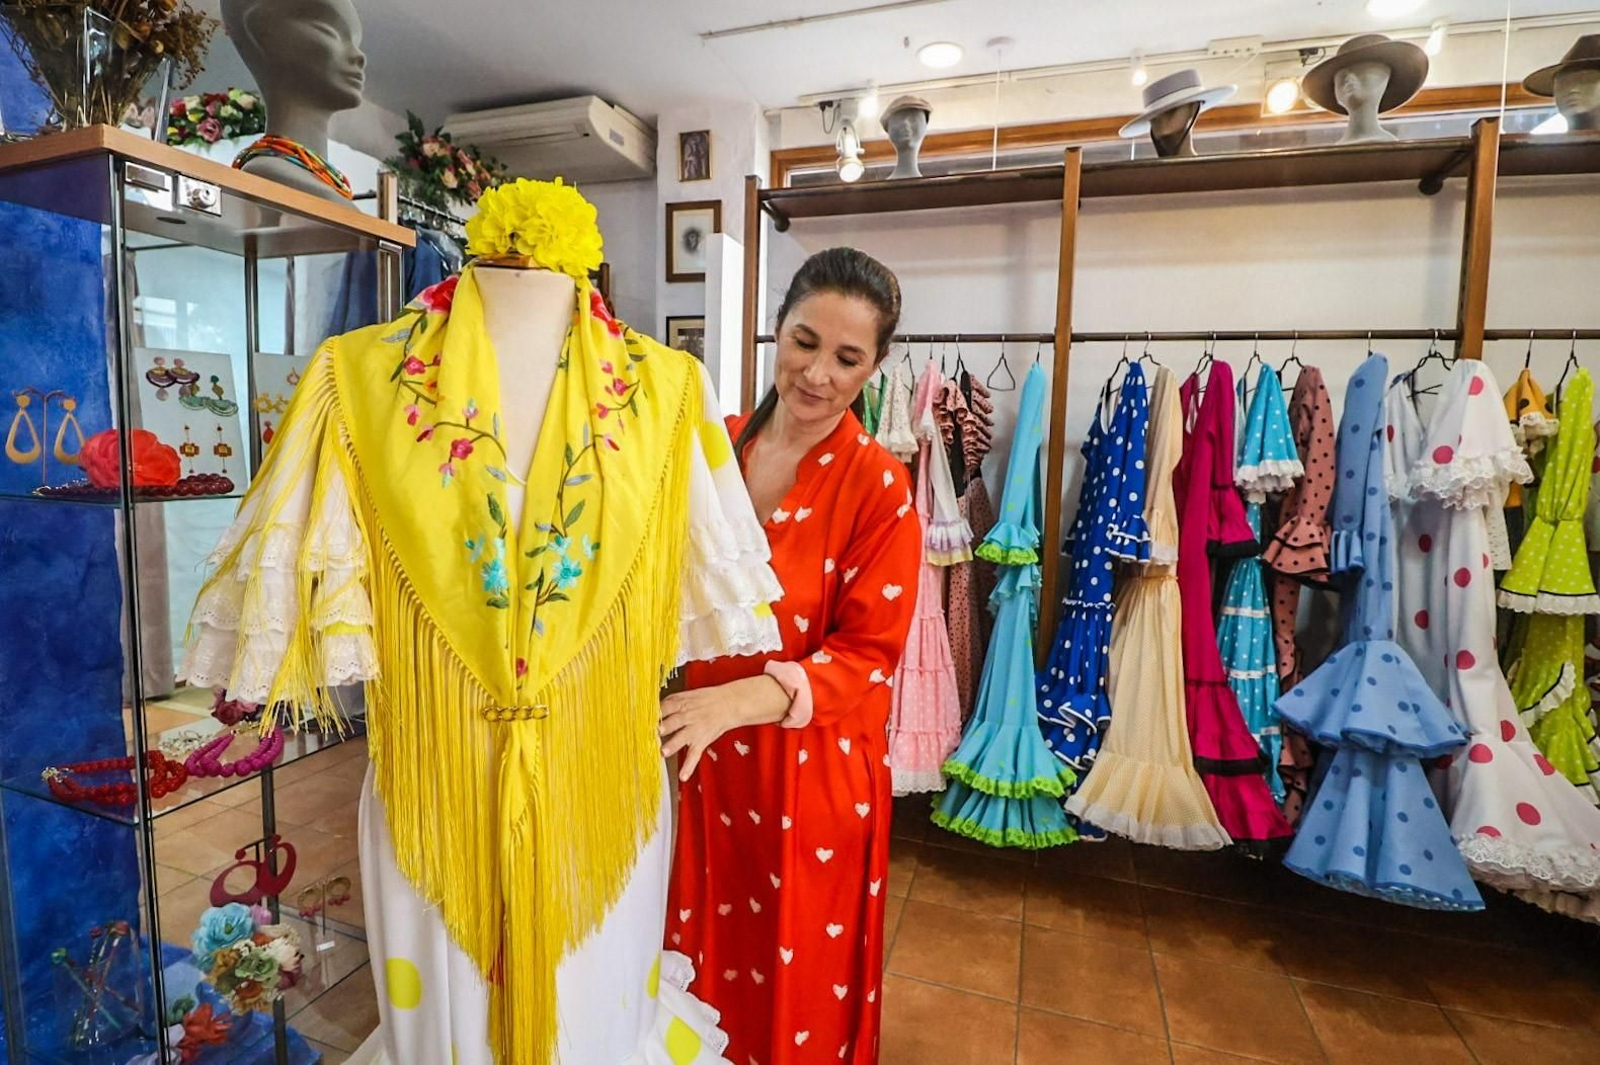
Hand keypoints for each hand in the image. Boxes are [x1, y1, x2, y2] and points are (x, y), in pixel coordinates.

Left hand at [659, 675, 789, 780]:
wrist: (728, 704)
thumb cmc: (705, 700)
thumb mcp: (686, 696)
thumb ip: (670, 704)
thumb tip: (649, 711)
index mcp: (680, 703)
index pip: (663, 708)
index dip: (652, 714)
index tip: (640, 721)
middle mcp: (687, 716)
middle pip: (672, 721)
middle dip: (661, 728)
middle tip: (650, 734)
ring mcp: (695, 729)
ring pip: (682, 737)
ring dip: (673, 744)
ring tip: (663, 752)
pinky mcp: (701, 741)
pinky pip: (695, 755)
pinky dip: (689, 766)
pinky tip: (683, 776)